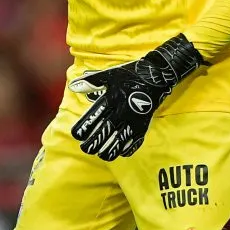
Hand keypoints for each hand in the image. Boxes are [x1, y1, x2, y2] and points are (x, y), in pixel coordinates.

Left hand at [69, 34, 203, 160]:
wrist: (156, 76)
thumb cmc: (130, 75)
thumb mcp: (110, 75)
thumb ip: (92, 82)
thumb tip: (73, 87)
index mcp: (112, 98)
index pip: (95, 116)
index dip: (85, 127)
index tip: (76, 134)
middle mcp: (122, 111)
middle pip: (106, 131)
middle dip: (94, 142)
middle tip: (85, 148)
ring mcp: (134, 120)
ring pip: (120, 140)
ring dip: (109, 150)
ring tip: (100, 154)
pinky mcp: (144, 125)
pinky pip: (135, 141)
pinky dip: (127, 149)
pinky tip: (120, 152)